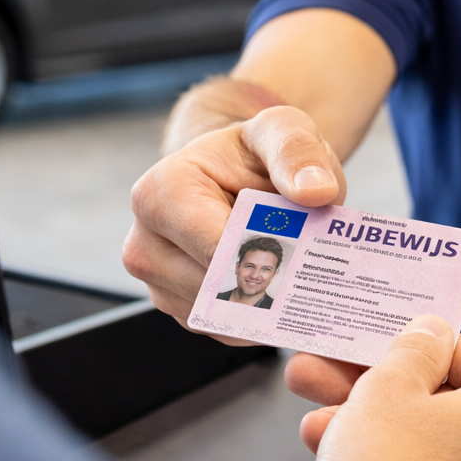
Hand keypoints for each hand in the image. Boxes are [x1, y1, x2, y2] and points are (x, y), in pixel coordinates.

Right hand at [122, 106, 344, 326]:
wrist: (239, 175)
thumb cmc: (253, 154)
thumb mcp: (282, 131)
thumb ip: (297, 152)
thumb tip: (316, 191)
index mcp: (159, 194)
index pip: (215, 248)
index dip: (264, 250)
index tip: (299, 242)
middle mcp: (145, 244)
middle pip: (218, 287)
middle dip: (267, 275)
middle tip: (302, 253)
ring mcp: (158, 283)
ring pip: (223, 315)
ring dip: (266, 296)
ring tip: (287, 261)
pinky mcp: (180, 309)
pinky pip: (227, 329)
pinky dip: (259, 313)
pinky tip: (276, 280)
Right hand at [292, 317, 460, 460]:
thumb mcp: (388, 386)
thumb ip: (411, 349)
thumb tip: (430, 334)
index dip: (426, 344)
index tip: (387, 344)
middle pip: (446, 401)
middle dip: (380, 385)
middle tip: (332, 375)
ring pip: (430, 444)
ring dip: (371, 426)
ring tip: (315, 420)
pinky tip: (332, 458)